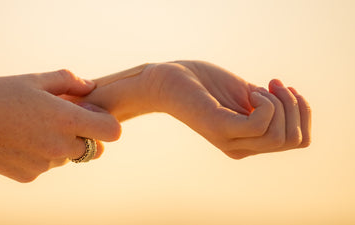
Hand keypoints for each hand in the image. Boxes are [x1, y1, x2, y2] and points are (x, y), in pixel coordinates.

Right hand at [0, 70, 120, 181]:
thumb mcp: (32, 80)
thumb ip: (67, 81)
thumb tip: (88, 87)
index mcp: (66, 120)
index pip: (112, 132)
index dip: (104, 121)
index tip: (88, 112)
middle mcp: (59, 147)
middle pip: (92, 148)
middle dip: (82, 134)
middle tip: (56, 118)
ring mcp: (44, 165)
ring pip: (66, 157)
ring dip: (58, 145)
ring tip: (28, 126)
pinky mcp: (28, 176)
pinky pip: (44, 166)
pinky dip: (37, 155)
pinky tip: (15, 140)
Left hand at [148, 61, 310, 158]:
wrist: (170, 79)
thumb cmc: (207, 84)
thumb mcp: (247, 94)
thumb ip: (270, 106)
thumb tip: (297, 107)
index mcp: (251, 142)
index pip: (298, 140)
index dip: (302, 112)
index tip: (283, 87)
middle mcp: (242, 148)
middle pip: (294, 139)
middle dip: (295, 107)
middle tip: (273, 84)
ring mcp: (230, 140)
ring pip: (280, 136)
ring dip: (281, 104)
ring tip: (260, 87)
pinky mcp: (219, 128)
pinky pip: (260, 125)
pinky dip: (266, 103)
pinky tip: (252, 92)